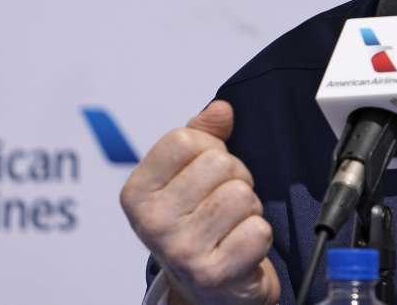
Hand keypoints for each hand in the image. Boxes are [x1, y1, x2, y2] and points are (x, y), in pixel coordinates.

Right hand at [121, 101, 280, 304]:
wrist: (208, 289)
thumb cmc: (198, 223)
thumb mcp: (188, 175)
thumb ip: (202, 135)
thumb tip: (221, 110)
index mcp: (137, 193)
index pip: (185, 140)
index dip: (209, 149)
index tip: (205, 174)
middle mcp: (152, 222)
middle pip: (219, 164)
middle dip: (234, 178)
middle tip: (223, 204)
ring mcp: (180, 250)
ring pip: (242, 195)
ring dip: (249, 208)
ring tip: (232, 225)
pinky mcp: (212, 274)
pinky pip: (258, 229)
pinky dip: (259, 235)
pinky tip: (240, 246)